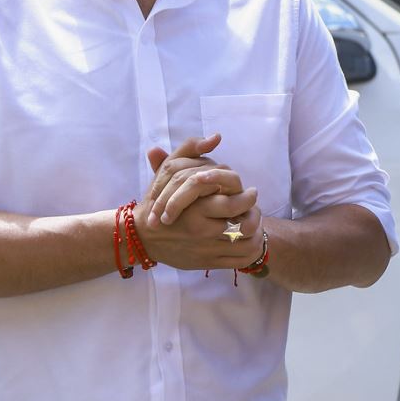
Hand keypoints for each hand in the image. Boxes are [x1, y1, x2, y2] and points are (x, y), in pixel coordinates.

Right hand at [132, 142, 263, 271]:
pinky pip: (239, 260)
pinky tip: (249, 240)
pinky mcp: (209, 263)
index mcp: (196, 207)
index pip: (237, 200)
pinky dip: (250, 251)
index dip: (247, 196)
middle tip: (255, 208)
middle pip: (245, 223)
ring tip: (255, 223)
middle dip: (255, 214)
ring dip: (256, 233)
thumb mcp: (170, 170)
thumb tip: (216, 137)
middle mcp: (202, 230)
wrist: (143, 236)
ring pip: (246, 243)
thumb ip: (191, 149)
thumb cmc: (157, 200)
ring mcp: (206, 248)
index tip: (248, 191)